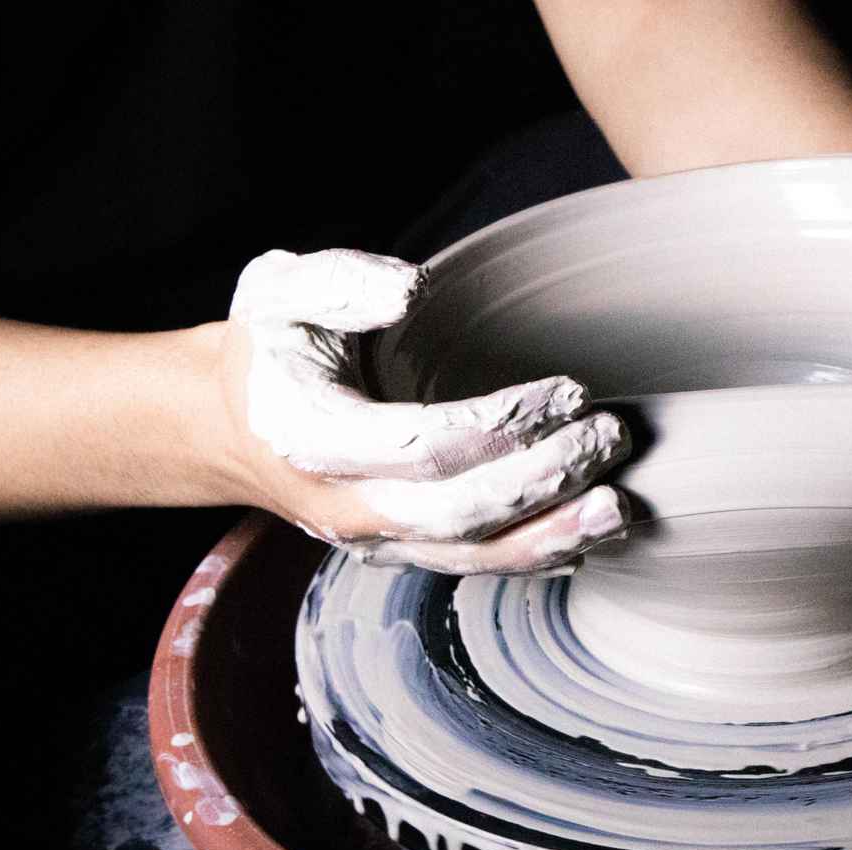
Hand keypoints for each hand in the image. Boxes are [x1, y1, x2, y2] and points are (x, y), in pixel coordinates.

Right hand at [215, 248, 630, 574]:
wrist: (234, 423)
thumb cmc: (271, 349)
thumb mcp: (278, 292)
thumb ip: (338, 282)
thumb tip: (411, 291)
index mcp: (312, 438)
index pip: (423, 445)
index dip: (502, 425)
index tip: (567, 393)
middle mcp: (343, 505)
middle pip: (458, 512)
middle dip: (543, 480)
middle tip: (608, 438)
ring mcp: (375, 539)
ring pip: (471, 556)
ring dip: (552, 536)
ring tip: (618, 507)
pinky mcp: (401, 550)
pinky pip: (472, 566)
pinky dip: (535, 557)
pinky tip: (589, 538)